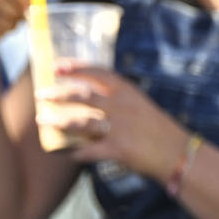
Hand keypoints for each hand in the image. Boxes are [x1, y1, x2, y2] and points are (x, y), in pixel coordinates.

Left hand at [37, 63, 183, 173]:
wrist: (178, 153)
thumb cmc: (158, 128)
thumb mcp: (140, 104)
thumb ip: (118, 98)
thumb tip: (91, 97)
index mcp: (127, 92)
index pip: (97, 72)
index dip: (75, 68)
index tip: (56, 65)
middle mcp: (121, 106)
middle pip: (82, 95)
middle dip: (58, 93)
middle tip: (41, 94)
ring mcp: (119, 128)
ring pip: (80, 122)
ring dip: (58, 121)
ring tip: (43, 120)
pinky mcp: (118, 150)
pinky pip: (89, 151)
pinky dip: (75, 152)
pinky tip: (65, 153)